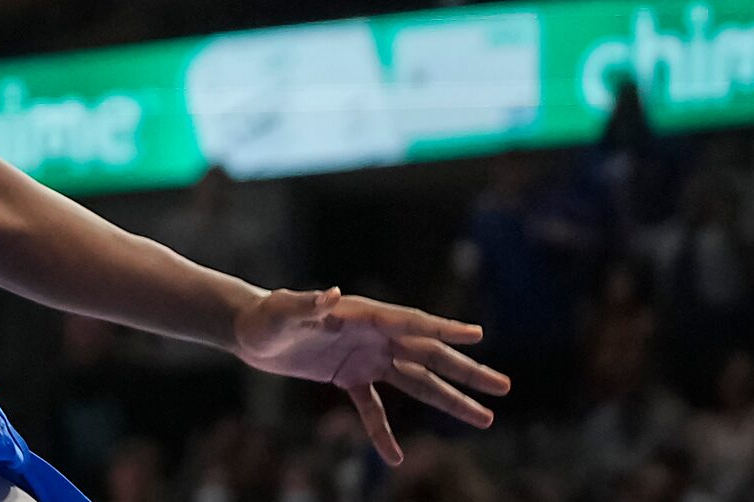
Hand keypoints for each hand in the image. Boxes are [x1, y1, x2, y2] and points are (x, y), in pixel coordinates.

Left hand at [232, 288, 508, 465]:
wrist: (250, 330)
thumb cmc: (266, 316)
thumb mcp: (283, 311)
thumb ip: (307, 305)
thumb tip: (333, 295)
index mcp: (365, 316)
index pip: (412, 323)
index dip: (444, 329)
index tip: (478, 336)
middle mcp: (374, 336)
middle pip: (429, 355)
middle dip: (466, 372)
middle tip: (503, 386)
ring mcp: (366, 358)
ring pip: (416, 382)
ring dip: (449, 400)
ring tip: (484, 418)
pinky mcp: (349, 377)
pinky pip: (373, 409)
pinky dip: (382, 433)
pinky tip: (394, 459)